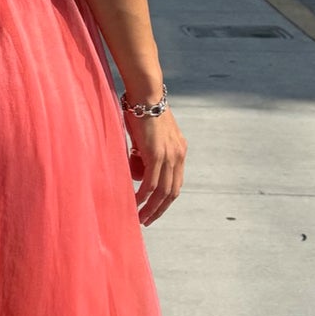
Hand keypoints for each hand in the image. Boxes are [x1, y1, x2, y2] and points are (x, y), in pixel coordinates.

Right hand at [124, 103, 186, 224]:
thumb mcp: (149, 135)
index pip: (175, 182)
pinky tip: (134, 203)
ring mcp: (169, 155)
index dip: (165, 199)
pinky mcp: (157, 154)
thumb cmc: (142, 110)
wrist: (145, 95)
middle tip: (147, 220)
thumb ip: (147, 151)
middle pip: (172, 191)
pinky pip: (151, 183)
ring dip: (151, 208)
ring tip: (140, 218)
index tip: (155, 209)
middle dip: (160, 209)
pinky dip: (143, 196)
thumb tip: (137, 165)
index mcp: (179, 150)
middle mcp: (178, 155)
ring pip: (162, 191)